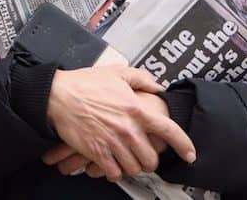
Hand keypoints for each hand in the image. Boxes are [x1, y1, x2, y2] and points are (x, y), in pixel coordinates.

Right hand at [44, 67, 195, 181]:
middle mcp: (127, 128)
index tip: (189, 153)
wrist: (57, 95)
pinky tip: (112, 165)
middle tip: (144, 156)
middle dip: (150, 160)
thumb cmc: (83, 83)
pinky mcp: (97, 152)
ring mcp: (112, 142)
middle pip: (151, 158)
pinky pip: (114, 172)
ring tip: (128, 160)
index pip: (169, 131)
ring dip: (133, 167)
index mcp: (136, 109)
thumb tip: (157, 87)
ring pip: (134, 168)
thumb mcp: (116, 73)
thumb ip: (141, 78)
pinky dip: (115, 172)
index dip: (184, 145)